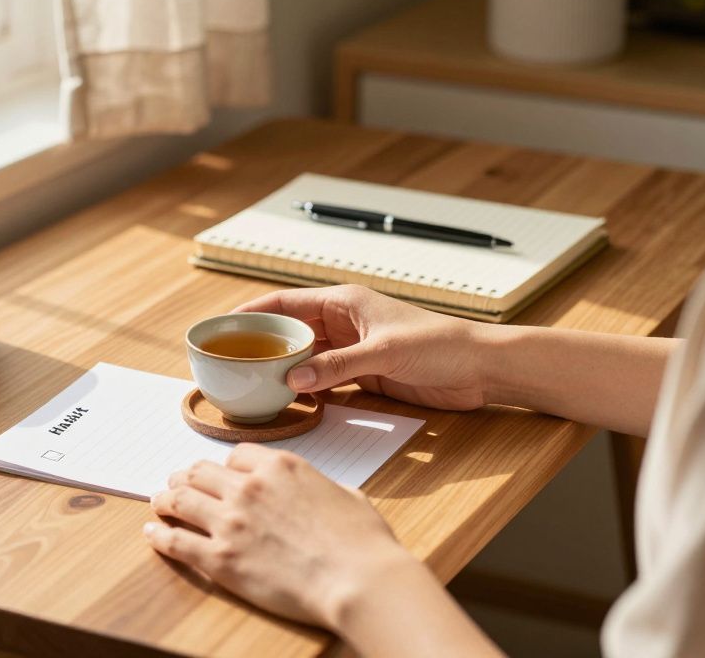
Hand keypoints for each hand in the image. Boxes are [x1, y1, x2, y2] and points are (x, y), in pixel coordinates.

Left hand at [144, 444, 409, 627]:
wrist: (359, 579)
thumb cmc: (363, 543)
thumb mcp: (347, 495)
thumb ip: (321, 487)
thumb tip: (322, 494)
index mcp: (280, 467)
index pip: (236, 456)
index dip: (225, 467)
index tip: (220, 476)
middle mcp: (248, 487)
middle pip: (200, 472)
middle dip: (186, 477)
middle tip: (178, 483)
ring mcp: (230, 522)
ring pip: (180, 500)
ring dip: (165, 499)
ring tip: (158, 502)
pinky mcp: (220, 559)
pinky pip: (175, 541)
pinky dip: (158, 535)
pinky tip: (151, 533)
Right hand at [234, 284, 487, 409]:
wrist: (481, 368)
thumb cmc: (441, 344)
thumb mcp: (383, 353)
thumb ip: (337, 366)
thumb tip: (294, 379)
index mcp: (344, 302)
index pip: (285, 303)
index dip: (252, 313)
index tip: (223, 326)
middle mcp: (343, 323)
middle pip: (290, 332)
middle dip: (261, 345)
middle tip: (230, 363)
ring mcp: (352, 350)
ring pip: (305, 358)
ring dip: (283, 370)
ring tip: (251, 385)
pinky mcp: (364, 374)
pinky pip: (324, 380)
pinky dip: (306, 389)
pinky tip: (289, 401)